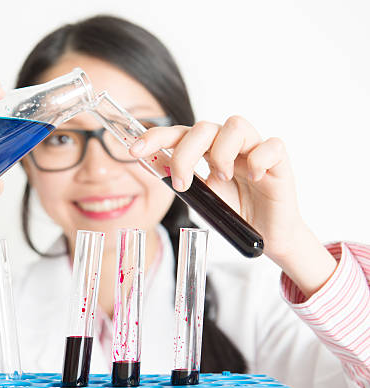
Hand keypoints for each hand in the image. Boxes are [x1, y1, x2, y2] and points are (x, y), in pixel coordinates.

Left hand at [130, 116, 335, 295]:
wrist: (267, 234)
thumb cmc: (235, 211)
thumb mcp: (202, 197)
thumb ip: (184, 180)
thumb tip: (156, 168)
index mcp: (207, 150)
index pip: (179, 133)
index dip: (156, 137)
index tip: (134, 150)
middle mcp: (229, 144)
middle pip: (203, 127)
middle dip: (185, 155)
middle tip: (183, 184)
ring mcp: (254, 148)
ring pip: (235, 125)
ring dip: (221, 153)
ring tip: (223, 179)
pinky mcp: (279, 160)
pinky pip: (271, 145)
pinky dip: (258, 160)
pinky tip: (253, 177)